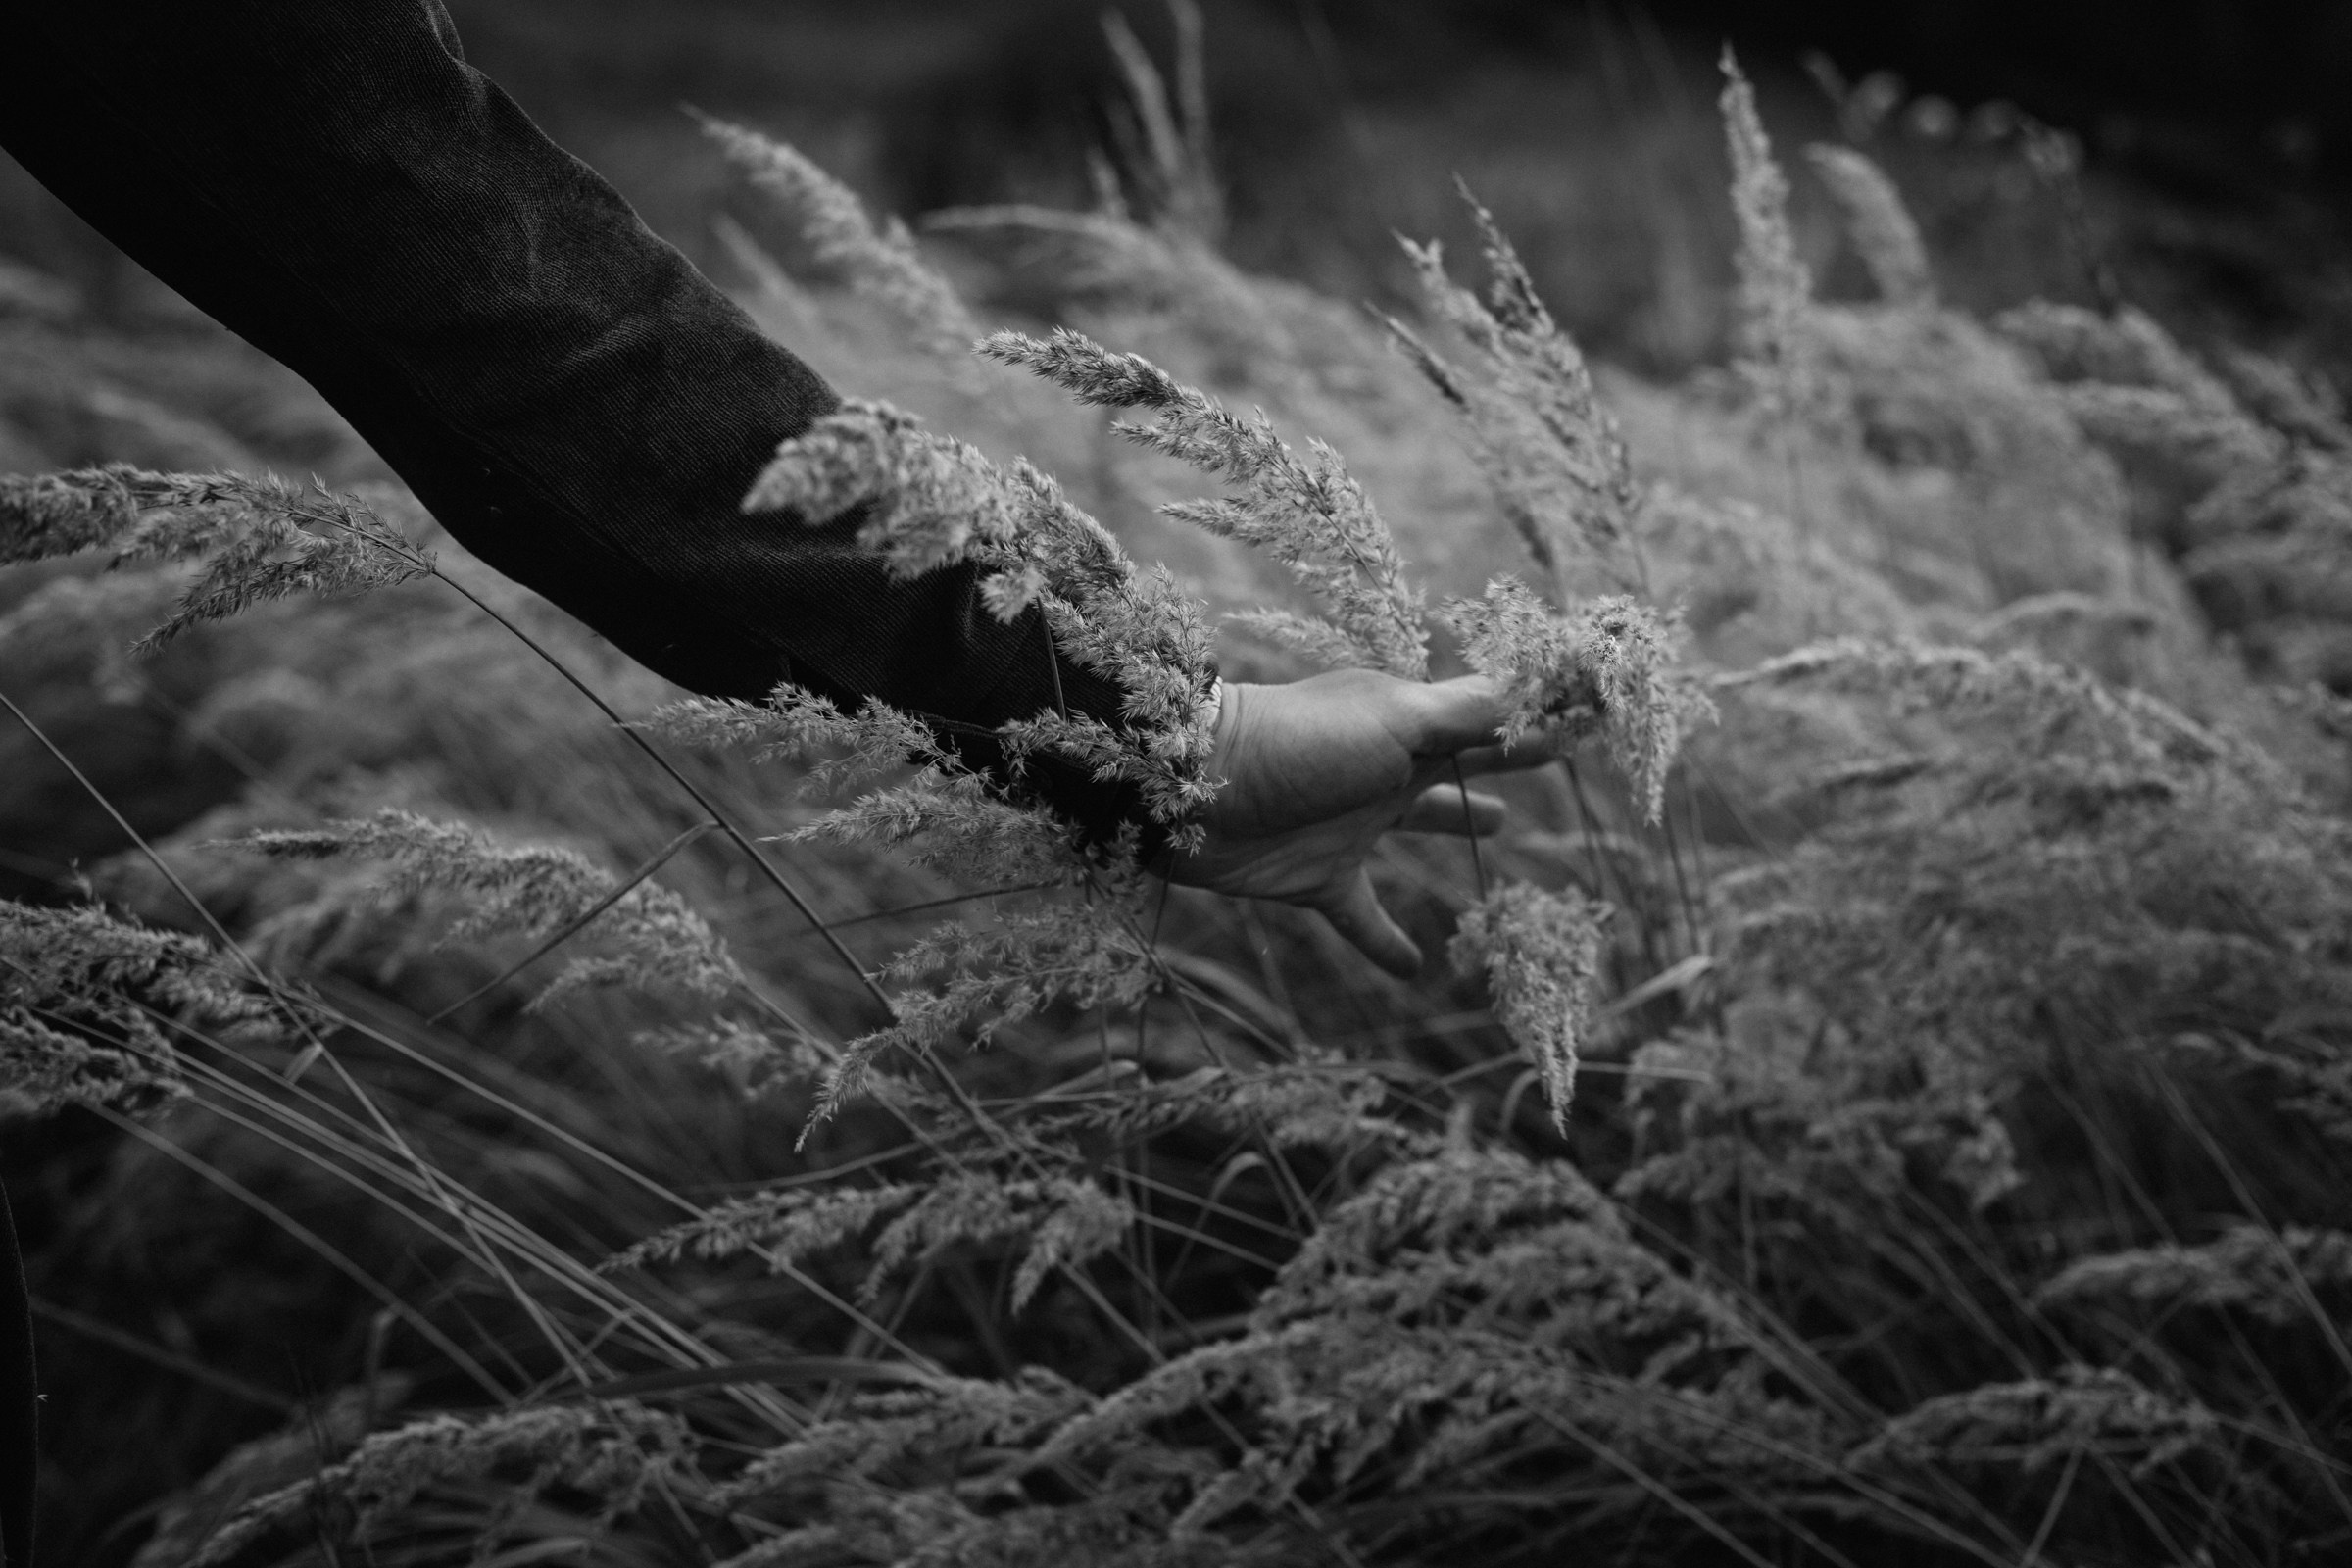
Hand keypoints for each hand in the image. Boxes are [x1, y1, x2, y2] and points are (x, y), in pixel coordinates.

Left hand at [1163, 669, 1541, 977]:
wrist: (1192, 793)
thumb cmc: (1301, 744)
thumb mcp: (1398, 720)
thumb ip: (1473, 711)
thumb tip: (1556, 686)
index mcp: (1408, 725)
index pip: (1487, 717)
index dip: (1535, 718)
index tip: (1587, 714)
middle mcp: (1384, 769)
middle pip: (1459, 766)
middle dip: (1502, 762)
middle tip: (1548, 761)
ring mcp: (1352, 822)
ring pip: (1418, 825)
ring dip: (1456, 825)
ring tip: (1503, 829)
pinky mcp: (1319, 877)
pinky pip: (1363, 916)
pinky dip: (1388, 941)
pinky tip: (1416, 969)